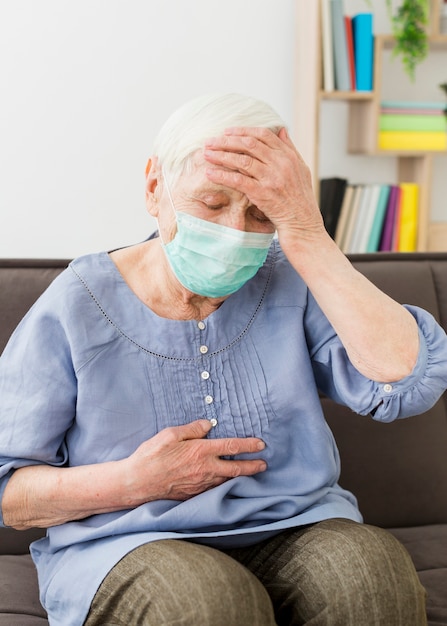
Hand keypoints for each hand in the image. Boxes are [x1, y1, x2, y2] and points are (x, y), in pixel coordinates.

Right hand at [125, 419, 266, 503]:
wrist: (136, 483)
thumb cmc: (151, 456)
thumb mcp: (170, 434)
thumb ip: (191, 429)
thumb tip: (208, 425)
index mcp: (200, 451)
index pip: (231, 447)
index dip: (248, 445)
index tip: (260, 444)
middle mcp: (204, 470)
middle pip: (236, 469)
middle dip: (252, 466)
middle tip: (264, 464)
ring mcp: (199, 485)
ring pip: (226, 481)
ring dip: (240, 477)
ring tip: (250, 473)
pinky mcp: (193, 495)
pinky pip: (214, 489)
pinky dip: (224, 485)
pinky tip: (226, 483)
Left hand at [203, 127, 325, 249]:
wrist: (303, 224)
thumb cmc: (300, 199)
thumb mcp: (301, 169)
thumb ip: (290, 149)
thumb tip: (281, 130)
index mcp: (288, 156)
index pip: (263, 134)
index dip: (243, 131)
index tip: (227, 131)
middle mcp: (281, 164)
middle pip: (249, 144)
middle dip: (227, 141)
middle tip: (210, 141)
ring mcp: (271, 178)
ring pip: (242, 160)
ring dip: (221, 155)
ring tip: (206, 154)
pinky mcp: (262, 194)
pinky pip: (238, 180)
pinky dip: (222, 175)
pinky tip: (210, 173)